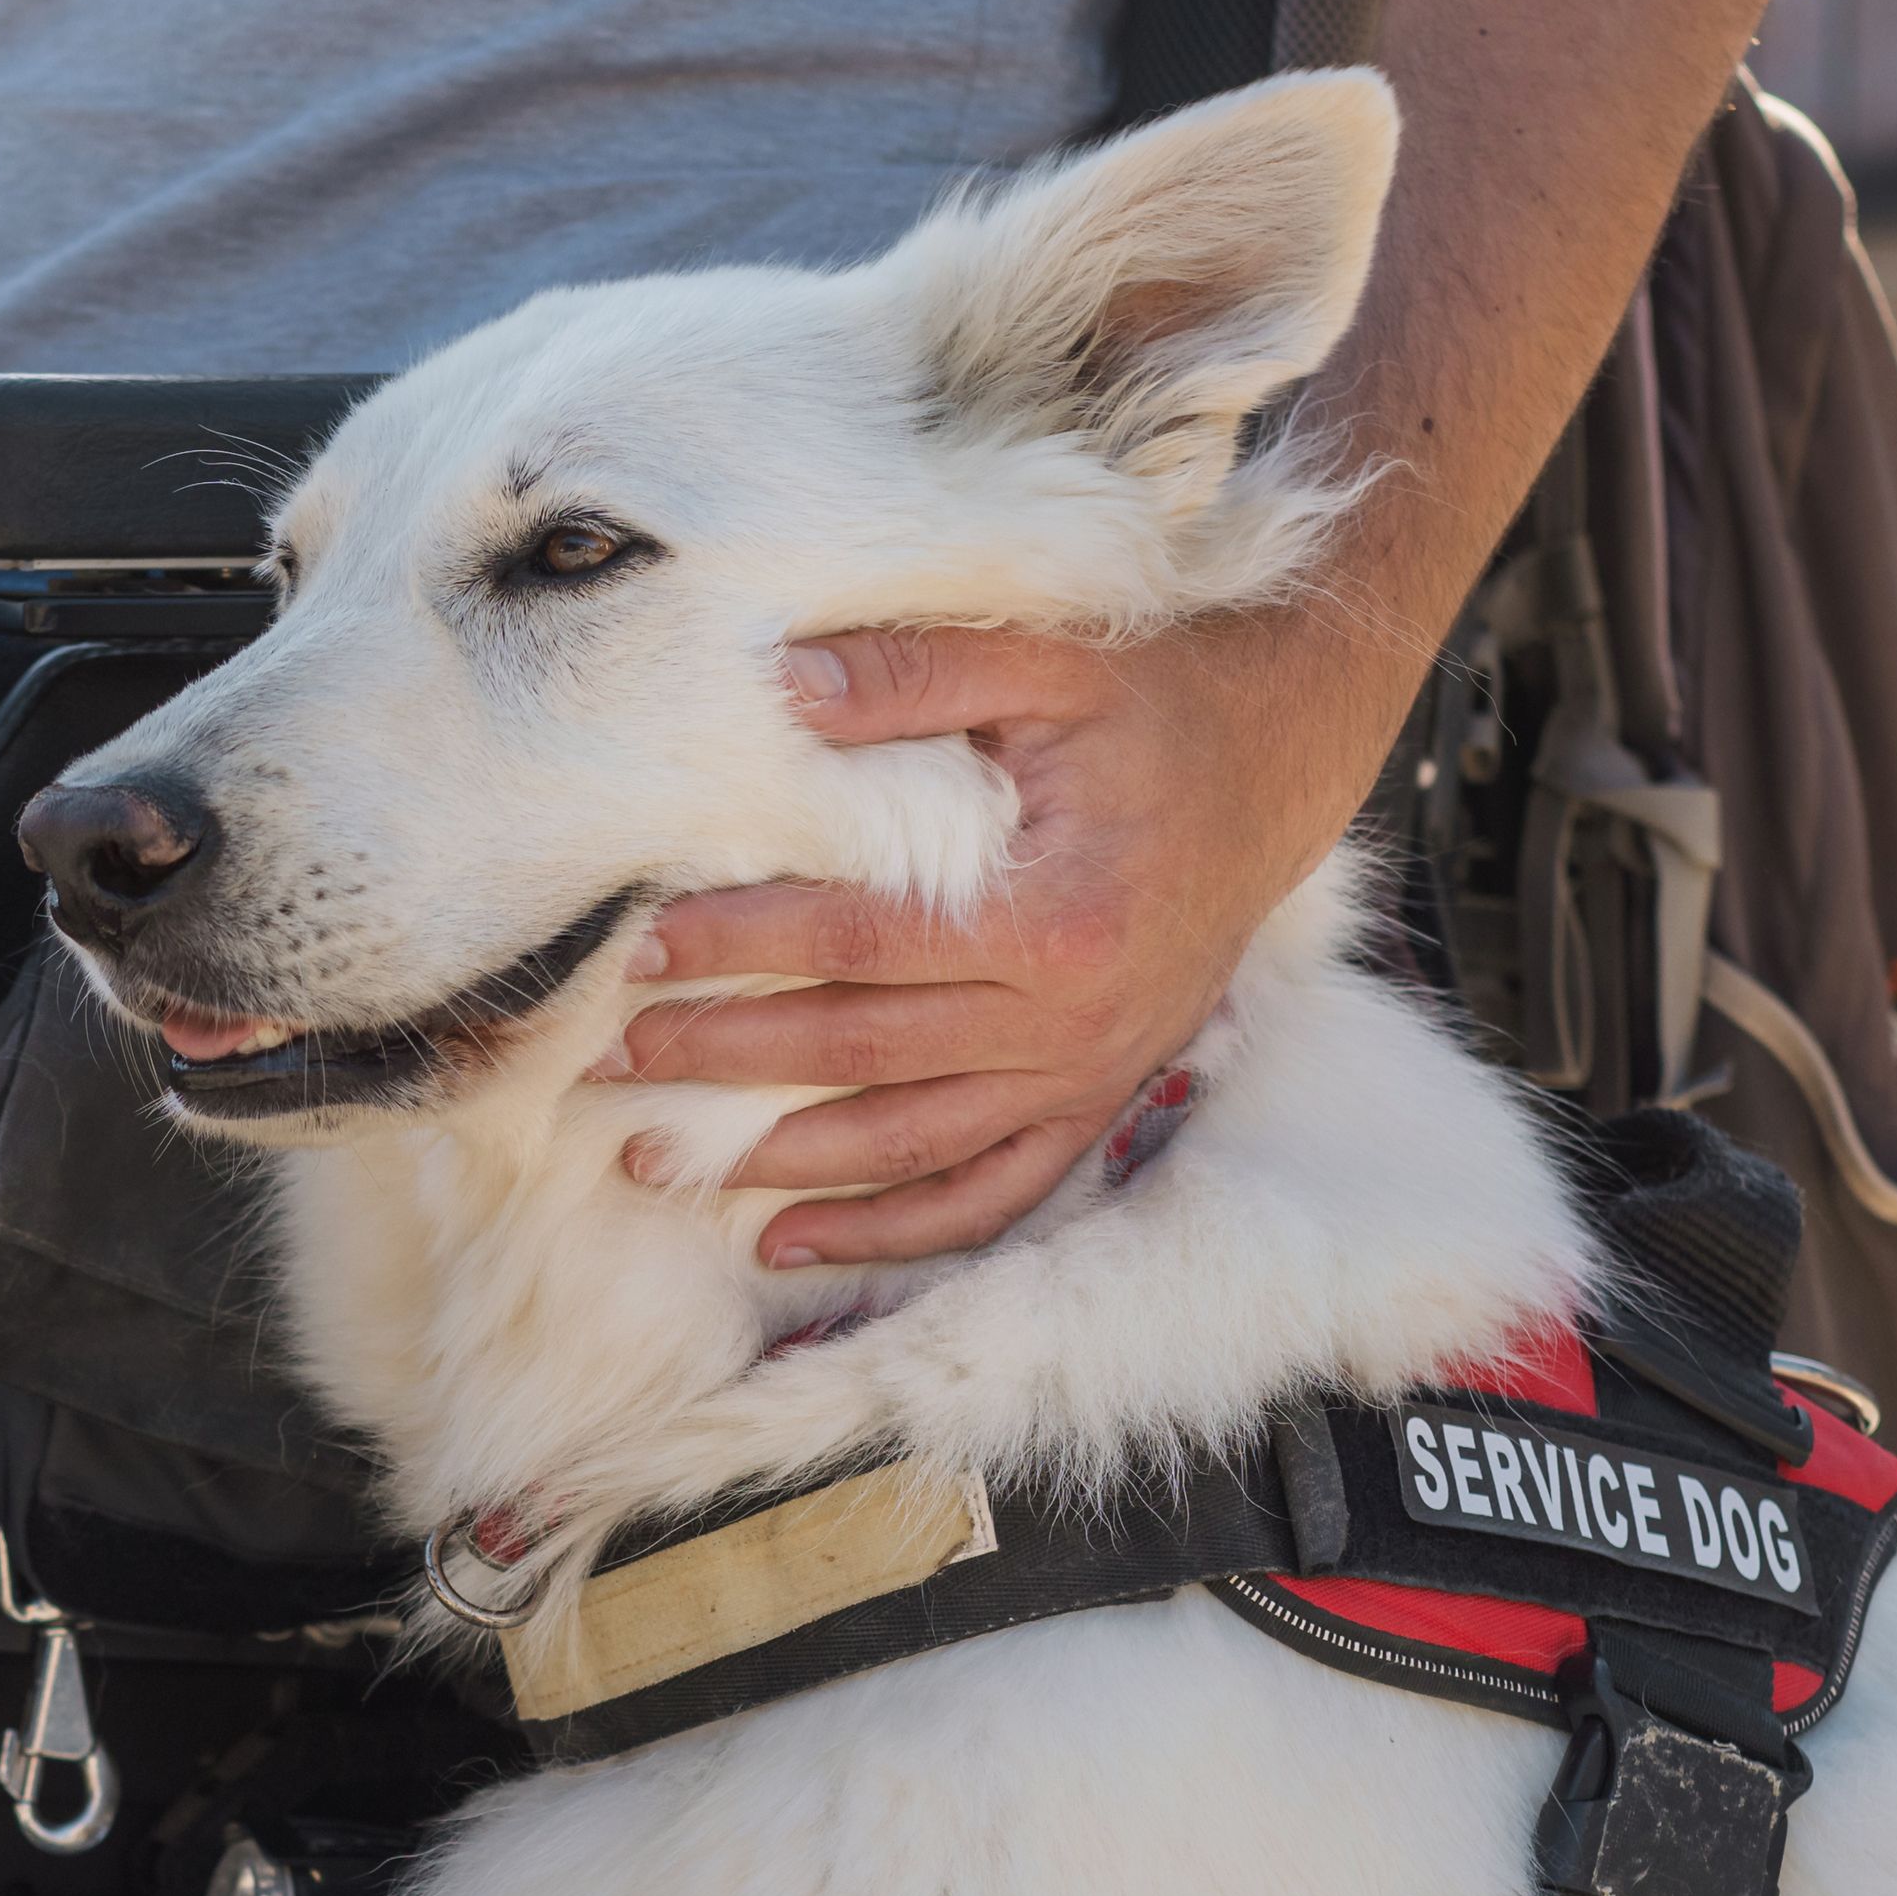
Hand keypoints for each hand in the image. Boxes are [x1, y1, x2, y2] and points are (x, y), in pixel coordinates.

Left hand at [605, 617, 1393, 1268]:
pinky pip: (989, 1193)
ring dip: (779, 1162)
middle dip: (725, 1060)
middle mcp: (1072, 1016)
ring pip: (910, 1144)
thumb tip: (778, 680)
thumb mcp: (1047, 657)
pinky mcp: (1097, 1101)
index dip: (743, 946)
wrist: (1282, 760)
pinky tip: (789, 1238)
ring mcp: (1087, 1073)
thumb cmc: (1156, 702)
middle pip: (861, 1052)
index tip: (645, 948)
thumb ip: (914, 669)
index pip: (857, 942)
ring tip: (660, 1162)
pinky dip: (891, 1230)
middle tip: (614, 1060)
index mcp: (1053, 913)